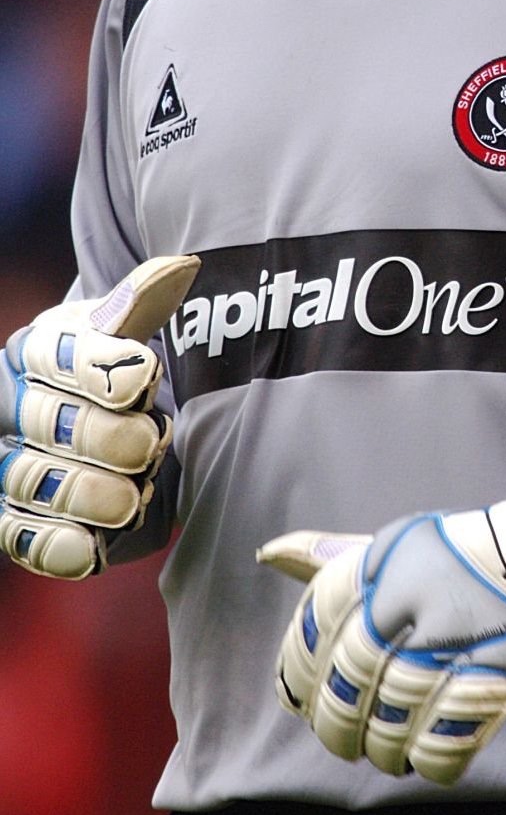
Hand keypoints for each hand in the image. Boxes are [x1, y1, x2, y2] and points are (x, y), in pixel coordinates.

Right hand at [0, 255, 199, 578]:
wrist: (131, 427)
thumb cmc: (132, 370)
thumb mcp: (139, 333)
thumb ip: (151, 304)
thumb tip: (181, 266)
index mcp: (38, 350)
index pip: (53, 353)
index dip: (96, 365)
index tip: (144, 373)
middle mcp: (12, 407)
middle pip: (40, 421)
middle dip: (100, 435)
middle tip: (149, 443)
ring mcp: (12, 466)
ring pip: (29, 481)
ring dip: (85, 491)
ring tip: (132, 496)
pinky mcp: (23, 522)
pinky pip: (23, 538)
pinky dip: (55, 544)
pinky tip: (87, 547)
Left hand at [258, 489, 505, 784]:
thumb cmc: (476, 562)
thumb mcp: (409, 548)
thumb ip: (341, 557)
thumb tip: (269, 552)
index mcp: (395, 550)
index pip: (321, 613)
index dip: (299, 666)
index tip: (295, 699)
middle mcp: (422, 583)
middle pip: (352, 672)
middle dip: (338, 722)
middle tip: (344, 742)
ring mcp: (464, 625)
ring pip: (394, 710)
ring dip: (384, 747)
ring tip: (387, 755)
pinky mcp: (505, 664)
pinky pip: (448, 732)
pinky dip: (433, 759)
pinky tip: (429, 760)